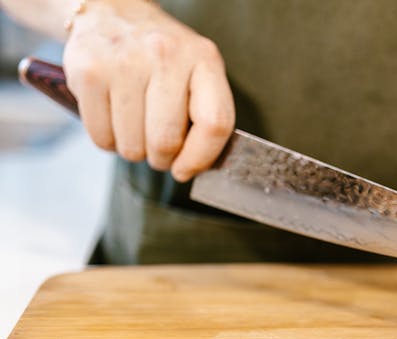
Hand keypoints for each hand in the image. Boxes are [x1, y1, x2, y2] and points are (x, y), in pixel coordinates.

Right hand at [62, 0, 234, 180]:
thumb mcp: (197, 72)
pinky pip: (101, 137)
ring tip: (136, 127)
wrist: (112, 12)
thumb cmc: (163, 58)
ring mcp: (123, 62)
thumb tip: (193, 168)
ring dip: (134, 150)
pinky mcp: (88, 71)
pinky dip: (108, 141)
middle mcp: (165, 55)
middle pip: (166, 141)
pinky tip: (114, 120)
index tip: (186, 170)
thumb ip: (206, 115)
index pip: (214, 123)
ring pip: (131, 146)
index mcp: (204, 59)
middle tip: (158, 150)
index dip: (200, 158)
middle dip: (162, 159)